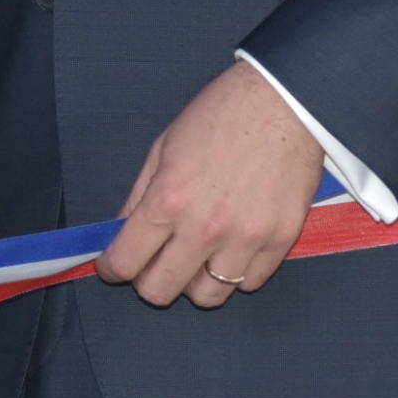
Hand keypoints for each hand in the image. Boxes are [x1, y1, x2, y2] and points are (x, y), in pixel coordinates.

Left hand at [99, 63, 325, 308]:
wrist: (285, 100)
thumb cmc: (220, 115)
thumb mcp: (164, 147)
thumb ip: (140, 196)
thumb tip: (121, 234)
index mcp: (169, 198)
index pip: (126, 261)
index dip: (113, 269)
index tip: (116, 265)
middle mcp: (205, 227)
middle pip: (161, 291)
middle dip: (149, 281)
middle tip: (156, 263)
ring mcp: (246, 238)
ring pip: (208, 297)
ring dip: (196, 281)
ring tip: (199, 256)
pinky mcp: (281, 240)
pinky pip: (250, 283)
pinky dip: (237, 271)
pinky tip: (234, 246)